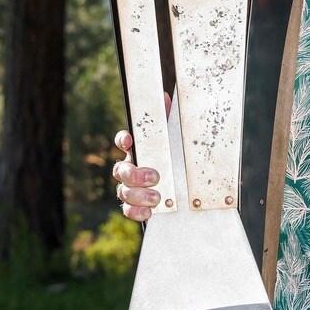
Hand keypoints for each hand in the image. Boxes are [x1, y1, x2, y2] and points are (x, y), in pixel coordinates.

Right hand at [112, 93, 172, 221]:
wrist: (189, 192)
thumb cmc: (178, 160)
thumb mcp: (177, 140)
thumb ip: (169, 121)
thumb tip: (165, 98)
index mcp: (140, 151)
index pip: (124, 141)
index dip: (123, 140)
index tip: (130, 140)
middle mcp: (131, 169)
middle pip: (120, 170)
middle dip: (135, 174)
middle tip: (154, 176)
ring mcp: (131, 188)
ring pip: (123, 191)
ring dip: (137, 195)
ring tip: (156, 197)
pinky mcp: (136, 206)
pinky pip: (127, 210)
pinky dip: (136, 212)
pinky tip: (148, 212)